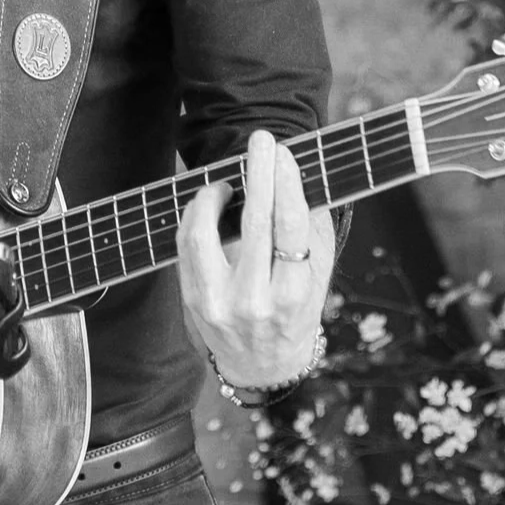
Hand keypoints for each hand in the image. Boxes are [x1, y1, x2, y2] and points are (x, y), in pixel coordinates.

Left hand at [177, 129, 333, 395]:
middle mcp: (253, 302)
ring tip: (227, 179)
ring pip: (204, 234)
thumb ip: (311, 231)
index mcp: (292, 296)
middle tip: (261, 139)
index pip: (290, 231)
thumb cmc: (296, 310)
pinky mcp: (192, 301)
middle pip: (253, 225)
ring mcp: (217, 304)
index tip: (284, 153)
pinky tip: (210, 202)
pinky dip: (196, 216)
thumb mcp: (317, 279)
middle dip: (258, 175)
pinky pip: (187, 247)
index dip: (286, 186)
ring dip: (213, 196)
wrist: (263, 365)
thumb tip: (299, 175)